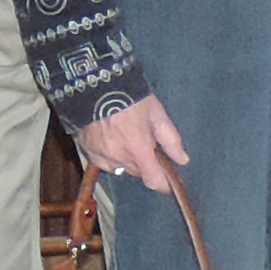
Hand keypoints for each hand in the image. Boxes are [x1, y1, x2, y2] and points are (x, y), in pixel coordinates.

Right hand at [73, 93, 192, 199]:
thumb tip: (183, 159)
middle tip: (146, 145)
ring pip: (120, 168)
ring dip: (127, 160)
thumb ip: (170, 139)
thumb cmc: (130, 96)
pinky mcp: (88, 150)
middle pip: (137, 172)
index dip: (163, 185)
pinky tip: (111, 141)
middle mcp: (119, 157)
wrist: (95, 84)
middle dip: (145, 164)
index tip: (169, 184)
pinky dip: (109, 157)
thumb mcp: (156, 113)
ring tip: (127, 140)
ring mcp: (101, 155)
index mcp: (138, 149)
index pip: (154, 180)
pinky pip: (103, 162)